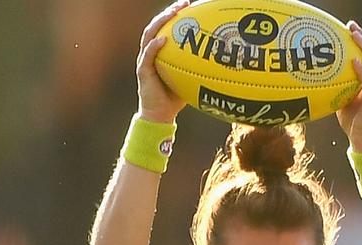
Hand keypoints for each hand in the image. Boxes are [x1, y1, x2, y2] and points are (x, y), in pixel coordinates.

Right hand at [137, 0, 189, 123]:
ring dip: (160, 22)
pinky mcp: (142, 72)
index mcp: (160, 53)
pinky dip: (154, 47)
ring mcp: (145, 61)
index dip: (176, 15)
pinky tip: (163, 40)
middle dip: (169, 12)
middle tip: (184, 3)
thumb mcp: (189, 81)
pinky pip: (147, 56)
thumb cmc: (174, 100)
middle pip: (157, 26)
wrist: (159, 117)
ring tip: (172, 13)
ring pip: (149, 35)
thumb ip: (197, 70)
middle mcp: (151, 53)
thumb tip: (219, 64)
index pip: (166, 28)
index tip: (190, 5)